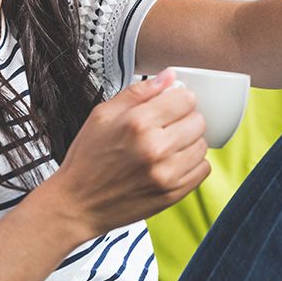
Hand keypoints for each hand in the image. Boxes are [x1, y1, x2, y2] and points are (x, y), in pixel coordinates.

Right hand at [46, 69, 210, 236]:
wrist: (78, 204)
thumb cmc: (88, 158)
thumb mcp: (102, 115)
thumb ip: (138, 92)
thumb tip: (169, 76)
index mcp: (137, 123)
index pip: (186, 99)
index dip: (178, 98)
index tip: (169, 105)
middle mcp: (155, 148)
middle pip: (198, 121)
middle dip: (185, 118)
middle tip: (167, 125)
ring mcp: (166, 174)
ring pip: (202, 145)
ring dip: (190, 141)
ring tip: (169, 145)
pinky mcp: (173, 194)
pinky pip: (203, 169)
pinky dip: (193, 163)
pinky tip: (173, 162)